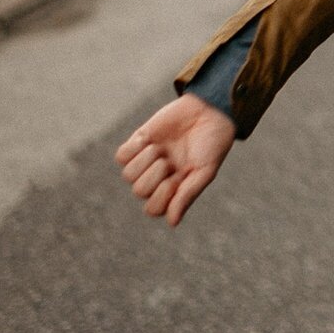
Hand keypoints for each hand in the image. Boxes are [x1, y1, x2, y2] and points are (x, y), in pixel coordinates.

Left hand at [114, 93, 235, 225]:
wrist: (210, 110)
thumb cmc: (212, 143)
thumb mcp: (205, 171)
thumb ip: (187, 195)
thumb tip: (172, 222)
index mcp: (174, 190)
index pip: (153, 208)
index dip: (164, 194)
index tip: (180, 177)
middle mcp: (157, 179)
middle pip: (139, 191)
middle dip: (157, 174)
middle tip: (172, 160)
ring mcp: (146, 161)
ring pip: (127, 175)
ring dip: (146, 160)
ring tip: (161, 148)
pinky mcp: (138, 142)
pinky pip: (121, 156)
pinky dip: (135, 148)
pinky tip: (149, 140)